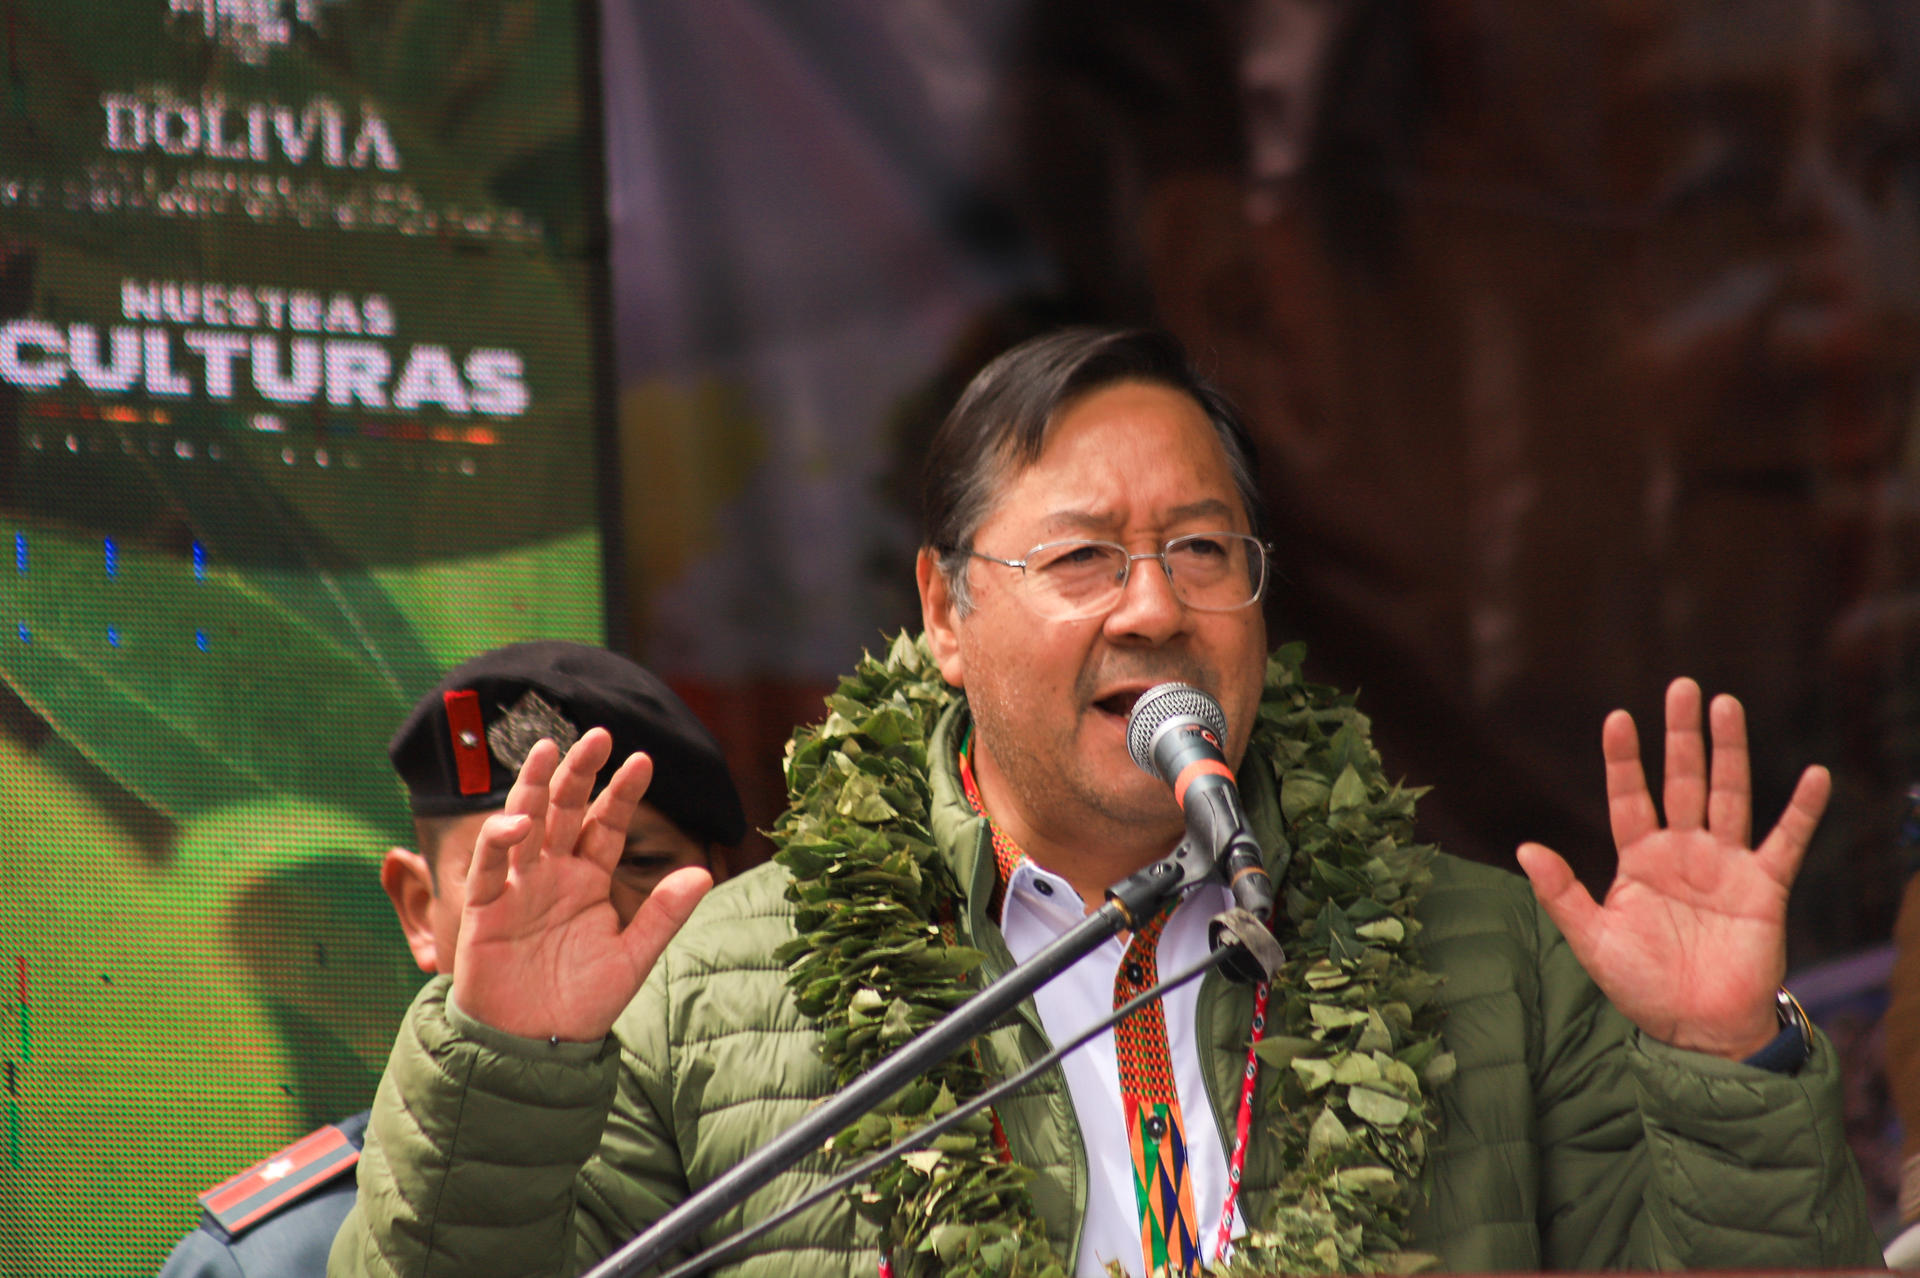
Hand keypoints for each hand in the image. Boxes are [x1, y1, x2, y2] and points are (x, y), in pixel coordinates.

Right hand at [450, 729, 710, 1041]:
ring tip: (550, 749)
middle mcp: (554, 873)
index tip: (644, 759)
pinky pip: (492, 866)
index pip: (607, 824)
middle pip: (566, 811)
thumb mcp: (632, 958)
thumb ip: (663, 915)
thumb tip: (704, 872)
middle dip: (580, 773)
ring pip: (526, 823)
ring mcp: (519, 886)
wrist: (533, 1047)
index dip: (623, 792)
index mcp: (589, 879)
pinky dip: (500, 841)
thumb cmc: (582, 1003)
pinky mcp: (486, 907)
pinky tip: (519, 822)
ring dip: (535, 786)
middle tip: (598, 735)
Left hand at [1515, 678, 1828, 1059]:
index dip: (1624, 760)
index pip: (1629, 796)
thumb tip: (1524, 848)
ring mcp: (1724, 865)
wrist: (1695, 1029)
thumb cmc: (1640, 985)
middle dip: (1682, 735)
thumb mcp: (1592, 940)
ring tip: (1727, 705)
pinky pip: (1786, 842)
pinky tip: (1814, 776)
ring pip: (1727, 795)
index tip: (1617, 718)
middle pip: (1682, 781)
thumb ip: (1560, 894)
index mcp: (1638, 860)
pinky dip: (1801, 810)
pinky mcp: (1764, 887)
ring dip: (1729, 752)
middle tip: (1682, 687)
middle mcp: (1682, 852)